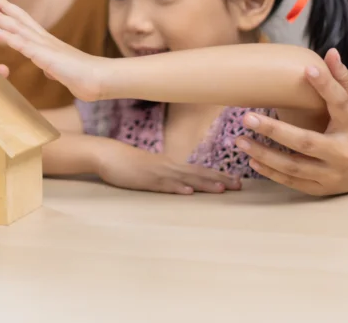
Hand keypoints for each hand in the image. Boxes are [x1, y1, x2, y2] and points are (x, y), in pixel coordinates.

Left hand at [0, 0, 106, 101]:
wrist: (100, 79)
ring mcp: (44, 47)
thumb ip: (52, 68)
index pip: (24, 23)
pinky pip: (24, 46)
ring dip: (0, 17)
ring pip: (18, 28)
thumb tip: (49, 70)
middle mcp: (43, 40)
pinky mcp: (46, 58)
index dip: (9, 11)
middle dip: (1, 6)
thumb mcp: (61, 71)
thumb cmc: (83, 77)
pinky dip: (9, 37)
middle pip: (19, 19)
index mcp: (46, 43)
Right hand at [96, 138, 241, 194]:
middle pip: (198, 173)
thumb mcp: (151, 169)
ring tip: (222, 189)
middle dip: (219, 179)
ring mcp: (157, 172)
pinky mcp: (145, 179)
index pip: (199, 170)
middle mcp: (168, 167)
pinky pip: (163, 185)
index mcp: (171, 165)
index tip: (236, 181)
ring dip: (204, 184)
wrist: (107, 154)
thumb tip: (183, 183)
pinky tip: (188, 193)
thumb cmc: (128, 163)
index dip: (218, 175)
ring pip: (185, 179)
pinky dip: (176, 188)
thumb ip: (166, 175)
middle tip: (240, 185)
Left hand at [235, 49, 347, 195]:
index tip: (307, 69)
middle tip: (247, 116)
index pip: (340, 104)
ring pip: (294, 166)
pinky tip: (251, 159)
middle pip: (307, 142)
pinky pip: (293, 182)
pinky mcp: (321, 188)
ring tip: (239, 140)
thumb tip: (330, 53)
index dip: (326, 86)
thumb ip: (344, 80)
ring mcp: (332, 173)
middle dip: (275, 131)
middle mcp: (343, 152)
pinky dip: (271, 172)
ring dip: (265, 154)